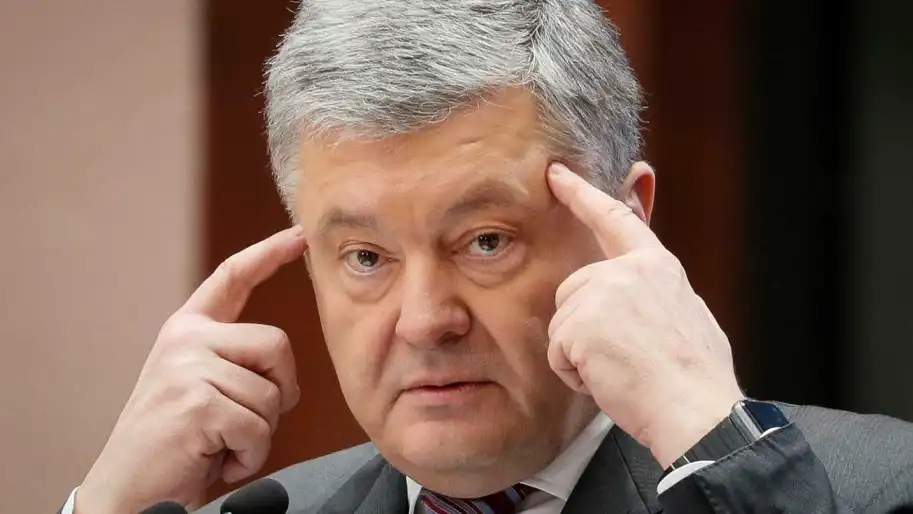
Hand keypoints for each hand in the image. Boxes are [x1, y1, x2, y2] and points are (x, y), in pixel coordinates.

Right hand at [75, 226, 306, 513]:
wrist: (128, 494)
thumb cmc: (176, 448)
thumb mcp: (202, 389)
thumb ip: (235, 362)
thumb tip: (284, 361)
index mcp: (187, 331)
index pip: (233, 278)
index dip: (269, 253)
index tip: (299, 235)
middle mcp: (186, 340)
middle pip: (278, 345)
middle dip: (279, 391)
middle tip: (244, 424)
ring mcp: (188, 368)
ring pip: (273, 393)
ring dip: (259, 433)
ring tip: (219, 445)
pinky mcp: (197, 401)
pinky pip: (259, 428)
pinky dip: (249, 456)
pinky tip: (215, 460)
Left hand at [545, 163, 742, 467]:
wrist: (696, 411)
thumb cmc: (694, 376)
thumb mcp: (684, 313)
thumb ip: (652, 291)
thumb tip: (635, 295)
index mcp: (656, 266)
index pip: (614, 218)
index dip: (583, 194)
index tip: (557, 173)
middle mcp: (626, 271)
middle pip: (572, 291)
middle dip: (584, 327)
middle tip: (624, 357)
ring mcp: (600, 294)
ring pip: (562, 324)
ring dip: (581, 355)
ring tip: (622, 370)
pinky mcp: (578, 324)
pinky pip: (557, 353)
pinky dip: (574, 375)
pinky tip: (607, 381)